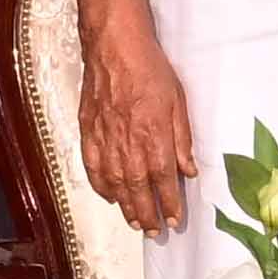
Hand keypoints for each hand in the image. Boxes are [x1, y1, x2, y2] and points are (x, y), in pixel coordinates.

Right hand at [76, 5, 197, 234]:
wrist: (114, 47)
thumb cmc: (150, 70)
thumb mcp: (178, 102)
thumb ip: (182, 139)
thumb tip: (189, 170)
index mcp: (154, 135)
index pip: (164, 179)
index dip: (169, 203)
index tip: (173, 219)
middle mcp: (128, 142)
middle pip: (137, 188)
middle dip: (147, 213)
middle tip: (154, 231)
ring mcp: (105, 139)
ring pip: (115, 183)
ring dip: (125, 206)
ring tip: (134, 222)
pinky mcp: (89, 131)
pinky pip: (93, 167)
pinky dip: (101, 186)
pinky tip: (109, 196)